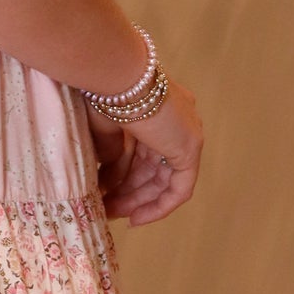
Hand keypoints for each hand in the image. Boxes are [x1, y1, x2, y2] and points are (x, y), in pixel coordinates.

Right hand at [91, 83, 202, 226]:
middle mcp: (178, 119)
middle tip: (106, 208)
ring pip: (164, 179)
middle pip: (154, 167)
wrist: (117, 74)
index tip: (104, 190)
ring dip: (139, 200)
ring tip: (112, 214)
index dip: (124, 174)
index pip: (145, 150)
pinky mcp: (190, 147)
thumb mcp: (103, 127)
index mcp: (159, 106)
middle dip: (129, 191)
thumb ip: (109, 153)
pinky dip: (160, 206)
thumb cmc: (103, 93)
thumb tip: (106, 179)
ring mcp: (187, 133)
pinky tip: (137, 218)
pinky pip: (180, 188)